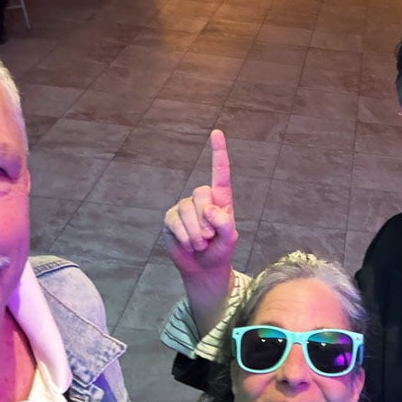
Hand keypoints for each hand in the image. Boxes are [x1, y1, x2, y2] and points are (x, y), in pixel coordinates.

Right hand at [163, 129, 238, 277]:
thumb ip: (225, 223)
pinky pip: (174, 222)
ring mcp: (184, 208)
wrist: (204, 268)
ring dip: (195, 233)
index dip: (218, 152)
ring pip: (187, 210)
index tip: (217, 133)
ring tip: (200, 244)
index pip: (220, 173)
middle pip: (201, 194)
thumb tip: (211, 210)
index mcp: (220, 199)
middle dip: (206, 219)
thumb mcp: (230, 239)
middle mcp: (201, 199)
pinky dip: (184, 236)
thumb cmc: (220, 250)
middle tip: (209, 237)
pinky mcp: (171, 219)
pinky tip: (188, 244)